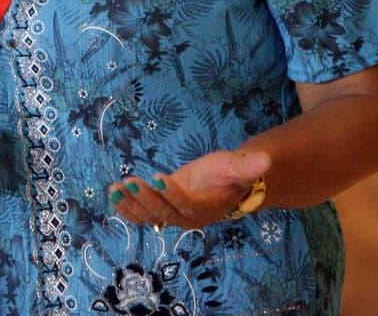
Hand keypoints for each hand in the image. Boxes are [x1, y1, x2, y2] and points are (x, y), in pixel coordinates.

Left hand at [108, 149, 271, 229]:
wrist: (226, 186)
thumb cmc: (231, 173)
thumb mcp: (238, 166)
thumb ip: (246, 166)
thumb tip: (265, 160)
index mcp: (208, 207)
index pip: (188, 203)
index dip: (172, 193)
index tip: (157, 176)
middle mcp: (189, 217)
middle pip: (165, 211)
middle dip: (147, 198)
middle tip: (130, 182)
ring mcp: (174, 217)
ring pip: (151, 216)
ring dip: (131, 205)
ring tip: (115, 190)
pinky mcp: (163, 212)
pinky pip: (144, 216)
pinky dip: (128, 209)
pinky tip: (113, 197)